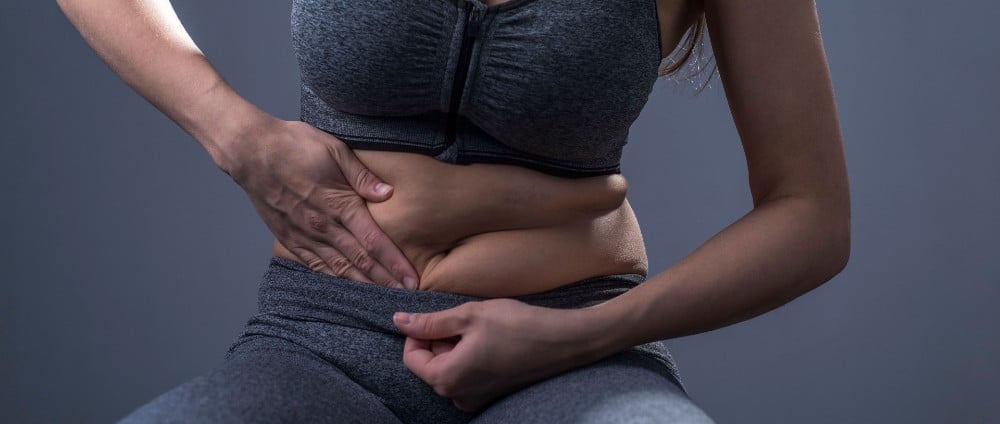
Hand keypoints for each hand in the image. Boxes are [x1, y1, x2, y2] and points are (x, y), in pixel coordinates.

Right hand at [226, 116, 417, 287]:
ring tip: (381, 299)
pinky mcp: (289, 238)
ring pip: (338, 268)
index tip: (411, 280)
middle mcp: (323, 226)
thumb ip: (362, 176)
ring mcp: (304, 235)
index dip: (394, 263)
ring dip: (362, 285)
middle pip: (360, 261)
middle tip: (406, 298)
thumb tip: (387, 193)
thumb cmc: (294, 145)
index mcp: (339, 204)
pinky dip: (332, 279)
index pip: (374, 241)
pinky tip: (345, 287)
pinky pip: (314, 265)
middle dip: (385, 281)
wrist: (250, 151)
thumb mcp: (334, 150)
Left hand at [392, 299, 605, 410]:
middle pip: (430, 366)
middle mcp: (458, 397)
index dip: (418, 333)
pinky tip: (491, 342)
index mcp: (447, 378)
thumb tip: (398, 322)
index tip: (439, 317)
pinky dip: (471, 358)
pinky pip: (467, 377)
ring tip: (480, 330)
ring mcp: (476, 400)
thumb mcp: (469, 315)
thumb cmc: (518, 325)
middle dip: (440, 341)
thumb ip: (430, 322)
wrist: (564, 342)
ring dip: (456, 348)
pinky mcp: (491, 396)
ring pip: (449, 370)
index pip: (411, 358)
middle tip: (465, 321)